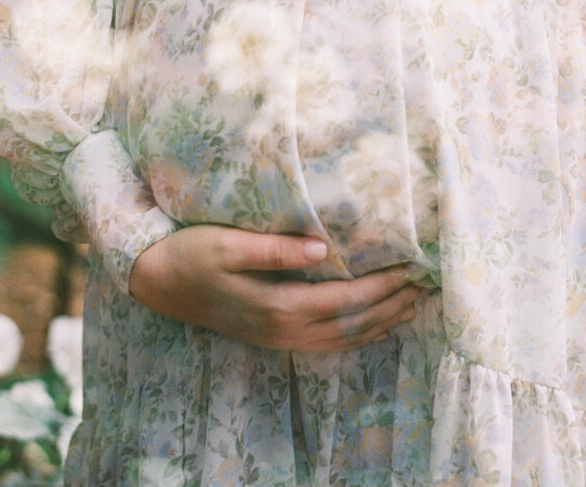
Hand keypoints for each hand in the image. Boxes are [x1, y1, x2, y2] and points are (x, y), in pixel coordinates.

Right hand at [127, 225, 428, 351]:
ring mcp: (278, 338)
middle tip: (428, 285)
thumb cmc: (192, 252)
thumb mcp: (229, 243)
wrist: (156, 280)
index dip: (384, 286)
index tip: (415, 268)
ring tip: (414, 304)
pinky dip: (357, 334)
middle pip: (352, 323)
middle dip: (393, 304)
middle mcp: (284, 329)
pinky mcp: (272, 335)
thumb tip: (322, 247)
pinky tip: (373, 323)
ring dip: (380, 322)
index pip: (346, 300)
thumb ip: (275, 249)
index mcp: (278, 305)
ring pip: (343, 338)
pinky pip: (326, 342)